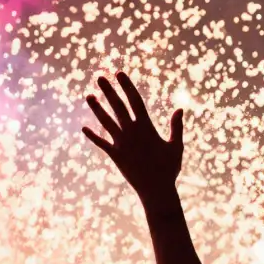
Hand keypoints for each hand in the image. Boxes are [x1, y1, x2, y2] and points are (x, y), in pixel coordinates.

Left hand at [82, 71, 182, 201]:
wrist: (156, 190)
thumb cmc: (169, 168)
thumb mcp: (176, 145)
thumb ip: (176, 127)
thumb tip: (180, 109)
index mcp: (146, 127)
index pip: (135, 101)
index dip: (127, 86)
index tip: (120, 73)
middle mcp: (131, 132)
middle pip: (117, 106)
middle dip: (108, 91)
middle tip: (99, 77)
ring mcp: (121, 143)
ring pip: (106, 121)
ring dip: (97, 108)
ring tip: (88, 95)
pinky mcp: (115, 155)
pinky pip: (102, 143)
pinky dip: (93, 136)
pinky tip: (84, 128)